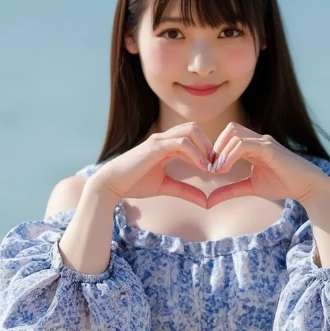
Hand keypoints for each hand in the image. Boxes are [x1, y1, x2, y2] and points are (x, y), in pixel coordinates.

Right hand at [93, 123, 213, 208]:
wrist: (112, 184)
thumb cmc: (134, 184)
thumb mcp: (166, 188)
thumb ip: (186, 191)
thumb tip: (206, 202)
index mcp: (166, 145)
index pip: (192, 137)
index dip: (207, 150)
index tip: (216, 168)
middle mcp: (164, 138)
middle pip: (194, 128)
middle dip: (209, 144)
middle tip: (217, 165)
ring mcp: (159, 140)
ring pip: (190, 131)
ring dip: (205, 147)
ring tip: (212, 167)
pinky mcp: (155, 146)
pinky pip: (181, 143)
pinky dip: (195, 153)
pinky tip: (203, 168)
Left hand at [206, 123, 329, 207]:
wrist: (307, 187)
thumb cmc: (282, 185)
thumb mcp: (250, 188)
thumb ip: (229, 191)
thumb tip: (208, 201)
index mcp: (253, 145)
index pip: (228, 136)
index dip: (215, 150)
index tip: (209, 170)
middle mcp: (258, 139)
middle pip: (229, 129)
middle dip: (216, 147)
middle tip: (210, 168)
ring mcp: (264, 142)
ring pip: (235, 134)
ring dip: (221, 152)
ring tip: (216, 171)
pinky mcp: (269, 148)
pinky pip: (243, 144)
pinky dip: (230, 155)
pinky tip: (224, 170)